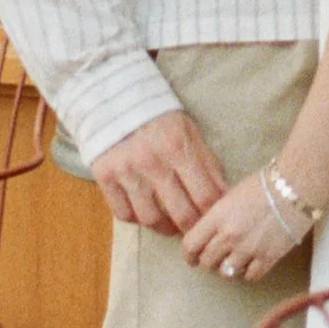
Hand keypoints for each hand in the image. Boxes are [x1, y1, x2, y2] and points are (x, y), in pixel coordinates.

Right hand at [91, 110, 226, 235]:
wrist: (114, 97)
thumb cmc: (158, 116)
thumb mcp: (188, 131)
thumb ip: (206, 162)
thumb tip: (224, 194)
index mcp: (177, 147)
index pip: (204, 195)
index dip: (213, 214)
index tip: (214, 220)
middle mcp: (151, 162)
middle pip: (180, 213)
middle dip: (193, 228)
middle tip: (196, 230)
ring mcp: (126, 171)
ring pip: (150, 218)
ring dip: (165, 228)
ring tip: (172, 226)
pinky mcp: (104, 176)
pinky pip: (123, 213)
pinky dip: (136, 218)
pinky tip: (145, 213)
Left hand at [180, 172, 303, 286]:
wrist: (295, 188)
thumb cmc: (265, 185)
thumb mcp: (232, 195)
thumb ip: (218, 215)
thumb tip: (209, 231)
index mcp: (217, 217)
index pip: (191, 245)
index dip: (188, 254)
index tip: (191, 258)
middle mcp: (229, 236)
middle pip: (207, 262)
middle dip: (209, 261)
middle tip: (215, 257)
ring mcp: (248, 249)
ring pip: (226, 272)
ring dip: (228, 267)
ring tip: (235, 259)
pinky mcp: (268, 258)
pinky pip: (250, 276)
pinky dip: (248, 272)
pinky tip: (252, 262)